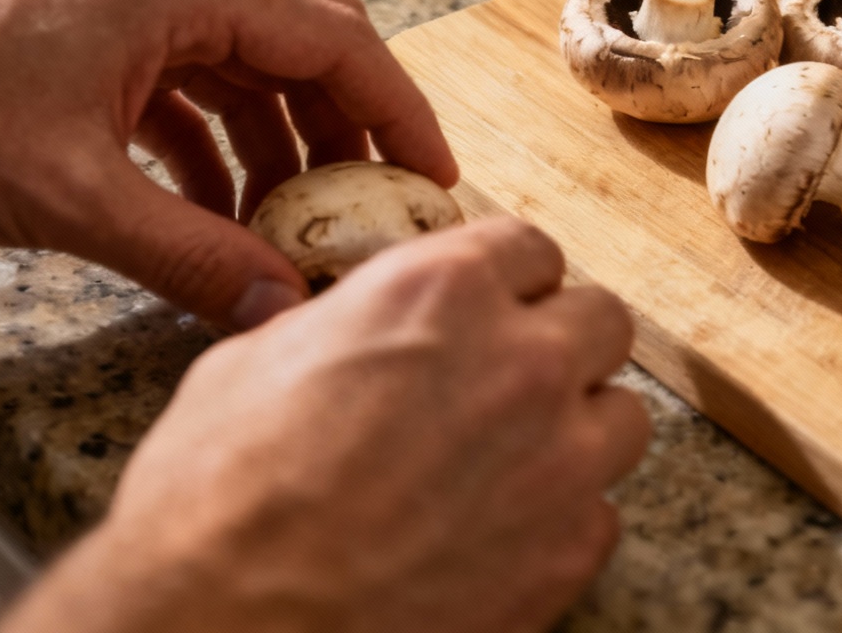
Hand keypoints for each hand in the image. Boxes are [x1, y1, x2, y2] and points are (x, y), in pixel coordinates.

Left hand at [0, 0, 453, 327]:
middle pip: (307, 39)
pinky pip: (198, 76)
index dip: (398, 110)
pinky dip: (223, 139)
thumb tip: (278, 305)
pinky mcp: (103, 21)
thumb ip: (191, 255)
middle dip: (351, 126)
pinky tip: (221, 207)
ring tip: (298, 221)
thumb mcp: (72, 197)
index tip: (431, 175)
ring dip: (284, 139)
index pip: (335, 35)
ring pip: (253, 59)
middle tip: (382, 203)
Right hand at [0, 219, 650, 632]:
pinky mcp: (569, 552)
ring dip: (579, 428)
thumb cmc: (217, 498)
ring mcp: (559, 460)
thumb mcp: (255, 363)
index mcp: (441, 292)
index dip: (507, 278)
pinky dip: (563, 517)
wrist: (226, 625)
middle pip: (601, 319)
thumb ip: (339, 327)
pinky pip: (602, 512)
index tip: (493, 302)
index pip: (529, 247)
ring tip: (516, 459)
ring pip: (624, 415)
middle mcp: (520, 362)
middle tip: (511, 377)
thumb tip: (349, 328)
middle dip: (560, 342)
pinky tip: (501, 533)